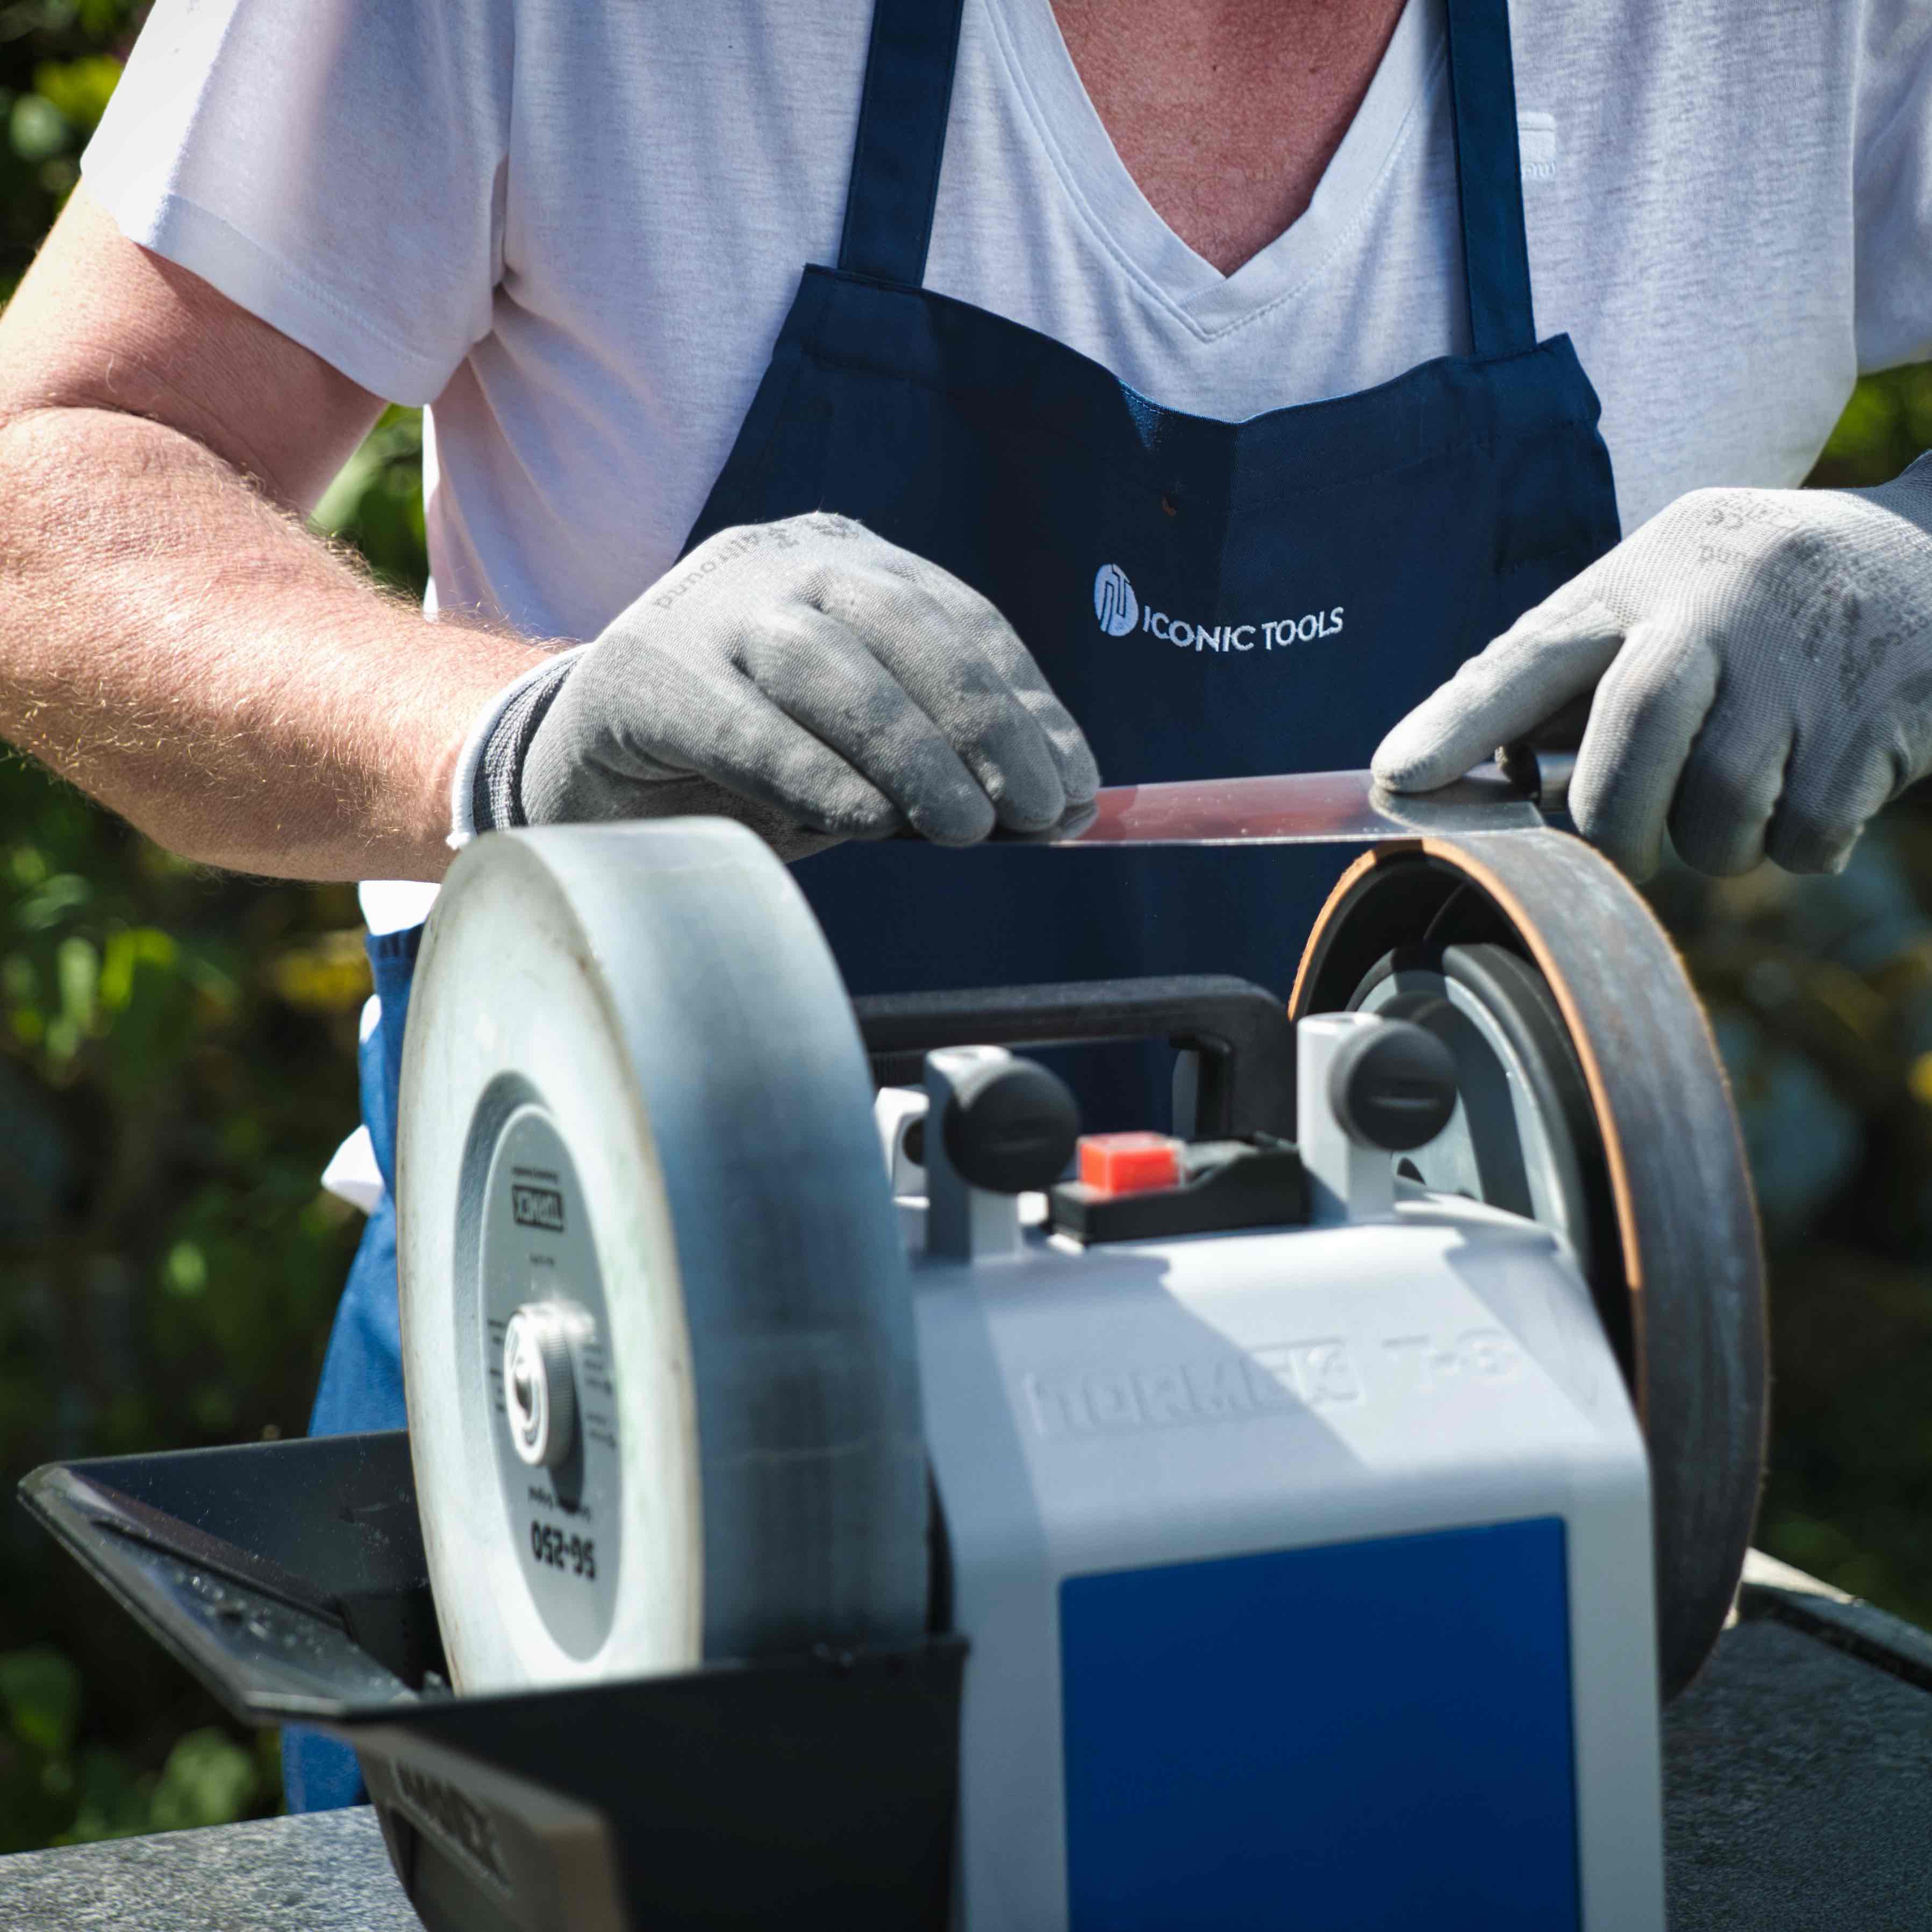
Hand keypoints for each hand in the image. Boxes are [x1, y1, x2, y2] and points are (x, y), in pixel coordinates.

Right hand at [468, 514, 1098, 860]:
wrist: (590, 783)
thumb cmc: (745, 772)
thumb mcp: (862, 762)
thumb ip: (947, 769)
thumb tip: (1066, 809)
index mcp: (843, 563)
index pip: (959, 619)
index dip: (1028, 704)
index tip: (1077, 788)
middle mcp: (777, 562)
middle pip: (900, 625)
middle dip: (982, 722)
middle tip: (1031, 814)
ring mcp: (700, 607)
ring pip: (824, 662)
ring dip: (909, 751)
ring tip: (962, 829)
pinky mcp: (637, 672)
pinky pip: (739, 721)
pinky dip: (812, 772)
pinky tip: (864, 823)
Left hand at [1371, 460, 1931, 878]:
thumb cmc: (1777, 602)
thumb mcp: (1680, 592)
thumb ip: (1585, 667)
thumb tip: (1478, 769)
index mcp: (1653, 568)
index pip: (1533, 650)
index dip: (1458, 722)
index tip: (1393, 778)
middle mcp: (1722, 600)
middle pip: (1626, 749)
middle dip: (1614, 825)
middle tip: (1624, 846)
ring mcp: (1806, 657)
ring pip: (1716, 812)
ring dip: (1719, 840)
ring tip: (1752, 790)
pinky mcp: (1884, 715)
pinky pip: (1805, 836)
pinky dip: (1803, 844)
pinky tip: (1828, 785)